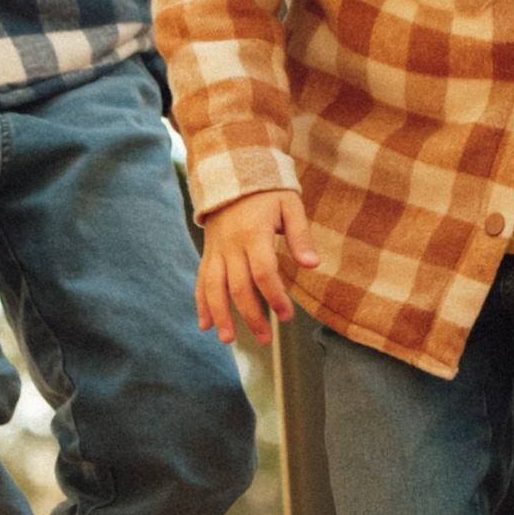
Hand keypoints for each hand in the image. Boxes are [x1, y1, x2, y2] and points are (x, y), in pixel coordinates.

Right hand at [196, 187, 319, 345]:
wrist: (232, 174)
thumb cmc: (268, 192)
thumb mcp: (290, 205)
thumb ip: (300, 236)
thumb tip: (312, 265)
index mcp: (254, 234)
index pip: (263, 273)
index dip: (274, 297)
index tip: (286, 317)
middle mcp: (231, 245)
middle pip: (238, 287)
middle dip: (251, 315)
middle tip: (265, 339)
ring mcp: (216, 251)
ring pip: (213, 287)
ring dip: (220, 315)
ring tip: (228, 340)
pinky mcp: (208, 254)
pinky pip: (201, 281)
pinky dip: (201, 303)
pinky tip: (205, 325)